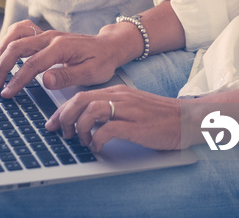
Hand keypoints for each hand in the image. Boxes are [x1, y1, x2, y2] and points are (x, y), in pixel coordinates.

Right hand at [0, 19, 124, 96]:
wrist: (109, 46)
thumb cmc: (101, 61)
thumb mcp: (90, 73)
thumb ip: (67, 77)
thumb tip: (44, 80)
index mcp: (61, 47)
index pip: (32, 64)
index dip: (17, 80)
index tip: (6, 93)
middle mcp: (51, 36)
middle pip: (18, 46)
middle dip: (2, 66)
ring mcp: (47, 33)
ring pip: (16, 33)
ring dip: (3, 50)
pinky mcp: (45, 34)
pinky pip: (22, 28)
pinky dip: (10, 38)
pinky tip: (6, 51)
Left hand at [45, 85, 182, 151]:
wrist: (186, 118)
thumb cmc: (158, 116)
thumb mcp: (131, 106)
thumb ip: (111, 108)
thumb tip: (86, 120)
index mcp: (117, 91)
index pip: (81, 95)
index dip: (62, 110)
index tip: (52, 123)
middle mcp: (120, 96)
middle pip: (81, 100)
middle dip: (63, 118)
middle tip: (60, 133)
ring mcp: (128, 110)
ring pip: (91, 112)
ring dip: (79, 129)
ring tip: (82, 141)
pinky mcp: (136, 126)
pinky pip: (108, 129)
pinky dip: (97, 140)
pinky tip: (98, 148)